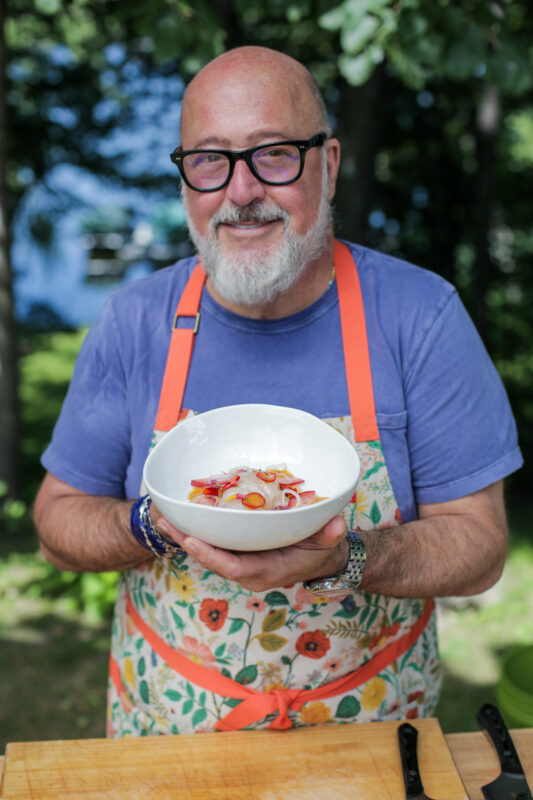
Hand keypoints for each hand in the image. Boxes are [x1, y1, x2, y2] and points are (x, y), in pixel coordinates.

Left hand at [156, 514, 349, 591]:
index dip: (210, 555)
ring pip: (209, 552)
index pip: (233, 567)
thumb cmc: (324, 550)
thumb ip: (331, 534)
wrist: (324, 559)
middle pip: (212, 559)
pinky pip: (215, 546)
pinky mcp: (241, 553)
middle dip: (188, 541)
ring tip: (163, 517)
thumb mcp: (330, 542)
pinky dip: (198, 532)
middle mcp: (250, 571)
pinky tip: (183, 515)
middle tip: (164, 521)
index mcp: (267, 571)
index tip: (191, 540)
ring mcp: (243, 563)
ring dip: (186, 536)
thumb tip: (336, 526)